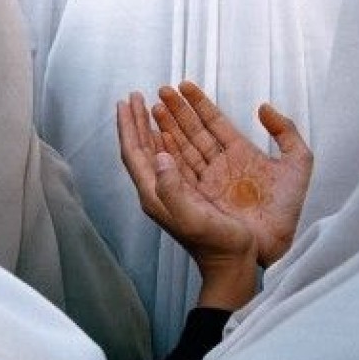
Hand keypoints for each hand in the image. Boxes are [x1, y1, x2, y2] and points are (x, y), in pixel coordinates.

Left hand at [118, 91, 257, 309]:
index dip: (128, 127)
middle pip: (140, 149)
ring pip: (154, 152)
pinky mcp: (186, 193)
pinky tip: (169, 133)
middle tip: (134, 97)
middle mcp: (158, 191)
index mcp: (154, 195)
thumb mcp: (192, 217)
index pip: (134, 154)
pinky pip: (171, 160)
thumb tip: (160, 156)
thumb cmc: (216, 242)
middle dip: (135, 122)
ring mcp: (171, 192)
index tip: (126, 102)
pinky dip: (167, 141)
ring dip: (149, 128)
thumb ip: (173, 188)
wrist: (231, 262)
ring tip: (148, 106)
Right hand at [151, 81, 312, 267]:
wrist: (276, 245)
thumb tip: (263, 108)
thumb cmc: (287, 210)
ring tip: (152, 107)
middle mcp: (219, 165)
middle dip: (176, 110)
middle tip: (161, 90)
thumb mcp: (298, 164)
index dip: (199, 103)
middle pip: (192, 131)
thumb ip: (285, 131)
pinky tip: (155, 139)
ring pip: (181, 147)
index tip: (183, 85)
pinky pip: (177, 170)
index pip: (214, 121)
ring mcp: (206, 180)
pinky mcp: (196, 196)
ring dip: (167, 127)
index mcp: (240, 153)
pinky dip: (165, 153)